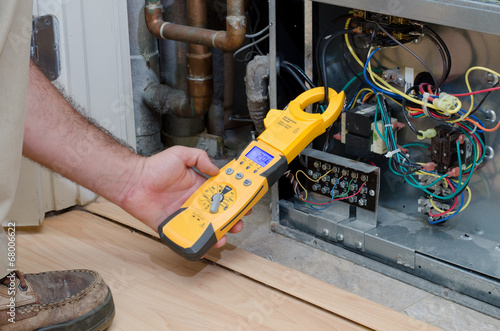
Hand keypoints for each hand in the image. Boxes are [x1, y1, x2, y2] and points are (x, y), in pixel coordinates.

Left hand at [120, 146, 244, 247]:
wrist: (133, 181)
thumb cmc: (153, 167)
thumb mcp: (181, 154)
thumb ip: (200, 158)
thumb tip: (216, 169)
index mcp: (199, 186)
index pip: (221, 194)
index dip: (234, 199)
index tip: (244, 202)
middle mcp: (194, 201)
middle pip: (217, 214)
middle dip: (230, 220)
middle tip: (237, 222)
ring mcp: (184, 215)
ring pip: (205, 228)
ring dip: (217, 234)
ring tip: (223, 236)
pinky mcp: (173, 226)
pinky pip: (187, 237)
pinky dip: (197, 244)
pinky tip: (205, 246)